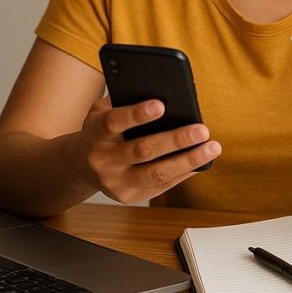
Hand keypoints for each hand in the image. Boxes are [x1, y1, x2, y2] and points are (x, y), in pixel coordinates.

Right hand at [77, 97, 220, 204]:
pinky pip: (162, 186)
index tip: (161, 104)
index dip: (137, 114)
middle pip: (142, 150)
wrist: (80, 165)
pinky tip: (201, 161)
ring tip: (212, 147)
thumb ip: (125, 101)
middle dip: (175, 140)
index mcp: (94, 133)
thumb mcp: (102, 111)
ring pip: (156, 173)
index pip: (114, 122)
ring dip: (188, 160)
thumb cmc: (101, 130)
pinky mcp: (129, 197)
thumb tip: (167, 95)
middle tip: (202, 129)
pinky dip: (184, 173)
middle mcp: (102, 161)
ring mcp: (115, 183)